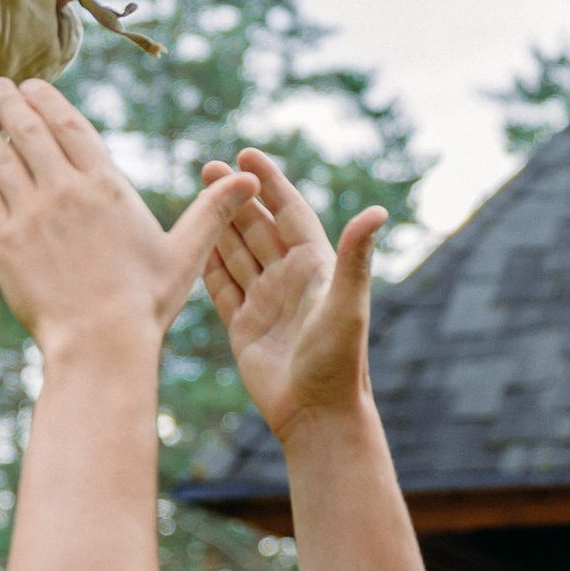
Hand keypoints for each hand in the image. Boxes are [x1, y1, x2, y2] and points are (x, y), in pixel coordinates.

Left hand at [0, 80, 252, 348]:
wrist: (100, 344)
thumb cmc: (145, 302)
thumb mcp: (186, 253)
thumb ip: (212, 212)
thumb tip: (250, 180)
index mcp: (107, 186)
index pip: (69, 125)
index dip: (46, 99)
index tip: (30, 85)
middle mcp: (65, 191)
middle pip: (28, 130)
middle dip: (7, 103)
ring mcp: (31, 215)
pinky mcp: (3, 242)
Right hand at [201, 148, 383, 439]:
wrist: (317, 416)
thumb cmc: (338, 361)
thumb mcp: (347, 305)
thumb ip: (355, 258)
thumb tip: (378, 212)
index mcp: (315, 266)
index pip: (289, 212)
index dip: (270, 183)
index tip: (248, 154)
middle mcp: (290, 279)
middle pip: (258, 228)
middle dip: (235, 196)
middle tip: (209, 165)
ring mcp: (266, 302)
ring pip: (237, 253)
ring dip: (218, 224)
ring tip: (196, 194)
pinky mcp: (244, 327)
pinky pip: (221, 287)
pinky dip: (207, 264)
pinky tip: (190, 243)